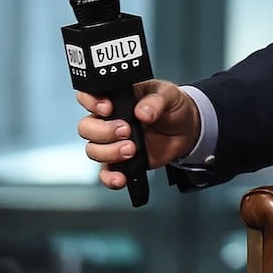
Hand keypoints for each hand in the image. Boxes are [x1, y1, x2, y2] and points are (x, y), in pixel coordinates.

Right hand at [76, 79, 199, 190]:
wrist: (186, 130)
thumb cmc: (172, 107)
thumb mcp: (169, 95)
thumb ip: (156, 100)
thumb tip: (143, 112)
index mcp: (117, 98)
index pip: (89, 96)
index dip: (91, 101)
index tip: (107, 108)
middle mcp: (109, 120)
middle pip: (86, 127)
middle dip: (103, 131)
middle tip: (126, 130)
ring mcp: (112, 142)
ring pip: (93, 150)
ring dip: (109, 152)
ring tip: (132, 149)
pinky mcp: (120, 161)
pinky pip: (105, 172)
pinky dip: (110, 177)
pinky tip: (121, 177)